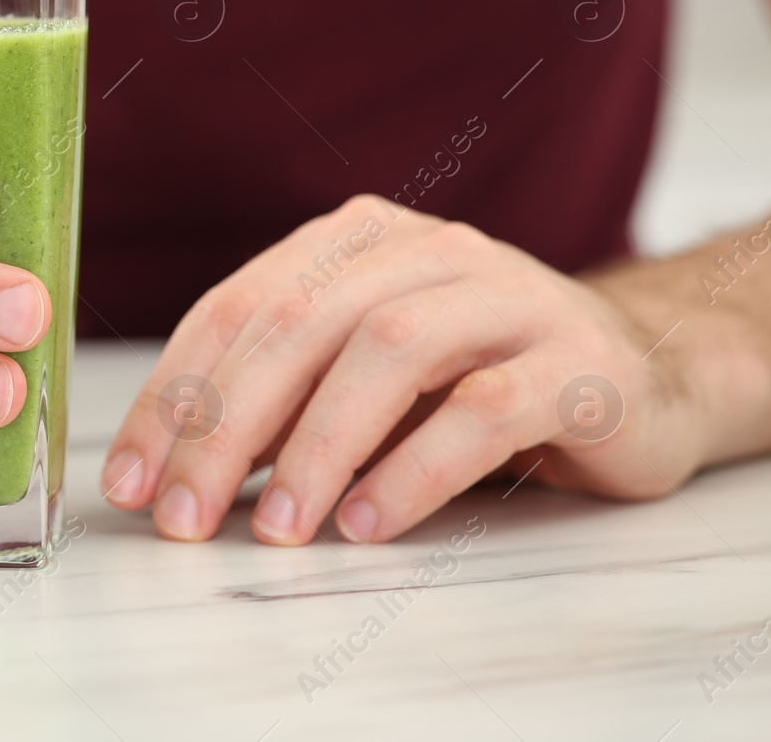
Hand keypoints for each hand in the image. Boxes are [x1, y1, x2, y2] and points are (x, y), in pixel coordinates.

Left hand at [100, 195, 707, 544]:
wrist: (641, 375)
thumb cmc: (475, 378)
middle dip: (223, 427)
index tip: (129, 482)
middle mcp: (426, 249)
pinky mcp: (578, 360)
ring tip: (274, 528)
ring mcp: (508, 294)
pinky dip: (413, 469)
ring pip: (387, 351)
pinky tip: (366, 522)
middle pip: (297, 325)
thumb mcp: (362, 377)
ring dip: (315, 447)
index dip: (172, 396)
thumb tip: (176, 465)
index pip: (235, 308)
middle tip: (182, 515)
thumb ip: (282, 400)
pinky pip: (484, 409)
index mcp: (354, 241)